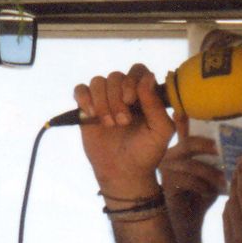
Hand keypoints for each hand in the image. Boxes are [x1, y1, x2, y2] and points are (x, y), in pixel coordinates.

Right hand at [72, 65, 175, 198]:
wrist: (124, 172)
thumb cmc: (146, 152)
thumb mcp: (161, 131)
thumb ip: (156, 105)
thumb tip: (147, 78)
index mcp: (144, 94)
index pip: (137, 70)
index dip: (132, 81)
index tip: (131, 100)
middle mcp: (124, 93)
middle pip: (115, 76)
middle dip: (116, 99)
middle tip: (122, 122)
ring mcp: (104, 100)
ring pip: (98, 81)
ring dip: (102, 102)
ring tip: (109, 124)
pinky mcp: (87, 109)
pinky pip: (80, 89)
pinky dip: (84, 98)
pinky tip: (91, 115)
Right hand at [159, 120, 225, 226]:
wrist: (188, 219)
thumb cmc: (201, 192)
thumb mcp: (211, 171)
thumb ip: (217, 157)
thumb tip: (237, 144)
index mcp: (181, 148)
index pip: (182, 127)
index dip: (184, 118)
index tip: (190, 111)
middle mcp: (170, 155)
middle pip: (189, 143)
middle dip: (209, 146)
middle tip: (225, 150)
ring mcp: (166, 170)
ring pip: (192, 165)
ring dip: (212, 173)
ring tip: (225, 181)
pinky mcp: (167, 185)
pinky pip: (188, 181)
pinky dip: (203, 187)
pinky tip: (210, 193)